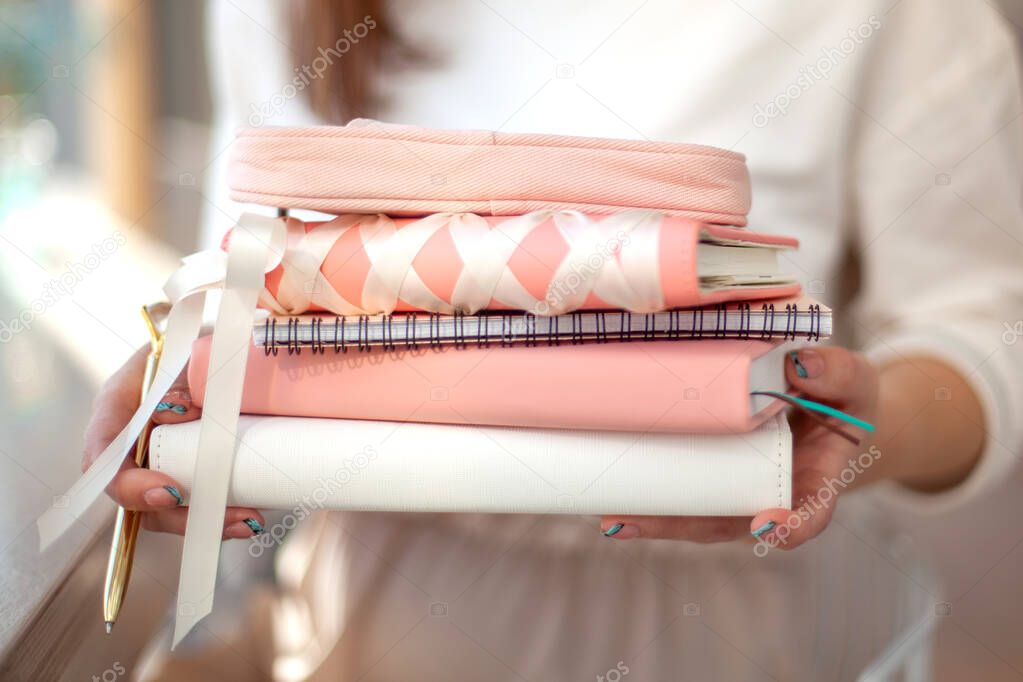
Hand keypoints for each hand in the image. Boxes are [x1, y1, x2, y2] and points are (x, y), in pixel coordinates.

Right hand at [82, 346, 265, 538]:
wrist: (204, 346)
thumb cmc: (188, 345)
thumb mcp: (185, 349)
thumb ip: (191, 367)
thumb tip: (206, 389)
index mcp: (116, 407)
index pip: (103, 455)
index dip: (128, 484)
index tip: (170, 491)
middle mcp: (129, 442)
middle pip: (137, 498)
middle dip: (179, 516)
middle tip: (223, 514)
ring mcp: (156, 460)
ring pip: (166, 509)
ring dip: (206, 520)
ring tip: (249, 520)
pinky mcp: (186, 471)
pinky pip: (195, 502)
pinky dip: (220, 514)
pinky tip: (251, 519)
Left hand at [599, 346, 878, 549]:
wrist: (827, 405)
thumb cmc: (842, 397)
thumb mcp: (853, 380)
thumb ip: (836, 373)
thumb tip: (799, 364)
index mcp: (817, 477)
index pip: (812, 509)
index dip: (794, 524)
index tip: (770, 526)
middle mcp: (774, 495)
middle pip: (732, 522)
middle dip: (685, 527)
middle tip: (641, 524)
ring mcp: (741, 490)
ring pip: (699, 516)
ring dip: (656, 520)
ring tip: (613, 519)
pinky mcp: (716, 478)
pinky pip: (685, 496)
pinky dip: (652, 501)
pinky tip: (611, 502)